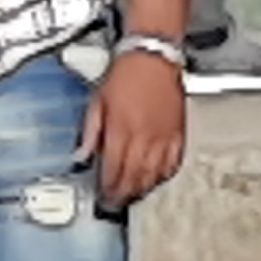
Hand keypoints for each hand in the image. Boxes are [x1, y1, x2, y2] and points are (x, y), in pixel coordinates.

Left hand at [83, 48, 188, 210]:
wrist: (153, 58)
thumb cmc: (126, 75)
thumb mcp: (98, 101)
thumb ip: (90, 131)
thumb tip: (82, 154)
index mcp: (121, 129)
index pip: (113, 168)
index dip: (108, 186)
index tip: (104, 195)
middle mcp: (143, 137)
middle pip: (134, 176)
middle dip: (125, 192)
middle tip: (118, 201)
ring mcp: (163, 137)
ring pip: (154, 173)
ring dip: (143, 188)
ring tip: (135, 195)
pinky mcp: (178, 133)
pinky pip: (174, 162)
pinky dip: (165, 174)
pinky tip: (158, 178)